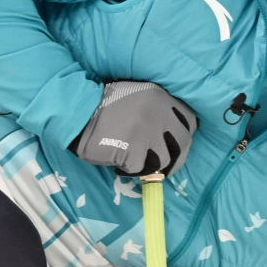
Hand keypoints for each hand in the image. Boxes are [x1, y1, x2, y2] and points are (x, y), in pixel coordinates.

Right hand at [70, 81, 198, 175]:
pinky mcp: (134, 151)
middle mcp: (159, 113)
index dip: (184, 136)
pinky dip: (130, 170)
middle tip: (161, 166)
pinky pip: (141, 170)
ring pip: (163, 160)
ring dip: (150, 165)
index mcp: (162, 97)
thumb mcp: (138, 96)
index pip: (189, 121)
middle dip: (174, 158)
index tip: (174, 145)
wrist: (78, 112)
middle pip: (182, 144)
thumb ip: (158, 109)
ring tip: (134, 160)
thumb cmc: (105, 106)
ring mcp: (147, 133)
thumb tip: (174, 135)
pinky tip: (118, 163)